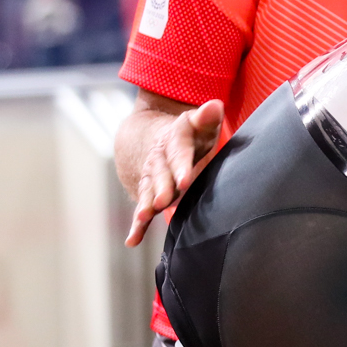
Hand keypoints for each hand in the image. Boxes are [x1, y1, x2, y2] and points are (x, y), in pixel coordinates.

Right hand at [125, 99, 223, 246]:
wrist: (152, 135)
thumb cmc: (188, 133)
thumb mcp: (197, 122)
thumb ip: (206, 117)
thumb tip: (214, 105)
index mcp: (174, 141)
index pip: (179, 152)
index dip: (181, 165)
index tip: (185, 179)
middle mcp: (159, 160)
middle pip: (160, 174)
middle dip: (162, 188)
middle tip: (162, 201)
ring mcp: (150, 177)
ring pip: (147, 191)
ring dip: (145, 204)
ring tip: (143, 216)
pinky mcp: (147, 192)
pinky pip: (142, 208)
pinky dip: (137, 226)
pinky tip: (131, 241)